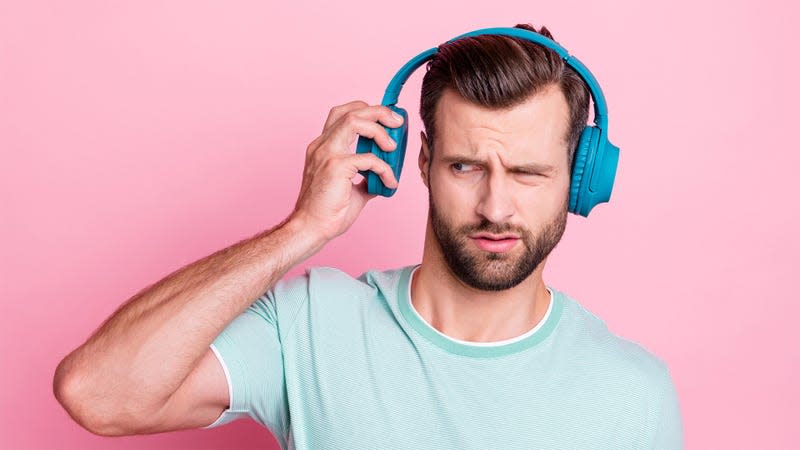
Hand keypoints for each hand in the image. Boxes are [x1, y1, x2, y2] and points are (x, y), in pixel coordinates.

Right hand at [289, 100, 403, 241]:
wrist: (311, 229)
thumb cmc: (327, 212)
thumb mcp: (351, 189)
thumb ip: (365, 177)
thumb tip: (382, 176)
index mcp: (322, 147)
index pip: (342, 114)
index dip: (366, 110)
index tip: (386, 120)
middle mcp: (322, 145)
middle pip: (350, 111)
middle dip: (378, 111)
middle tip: (397, 121)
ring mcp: (327, 153)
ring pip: (355, 121)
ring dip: (380, 130)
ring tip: (393, 146)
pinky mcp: (336, 166)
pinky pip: (369, 159)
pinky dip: (385, 168)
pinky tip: (390, 182)